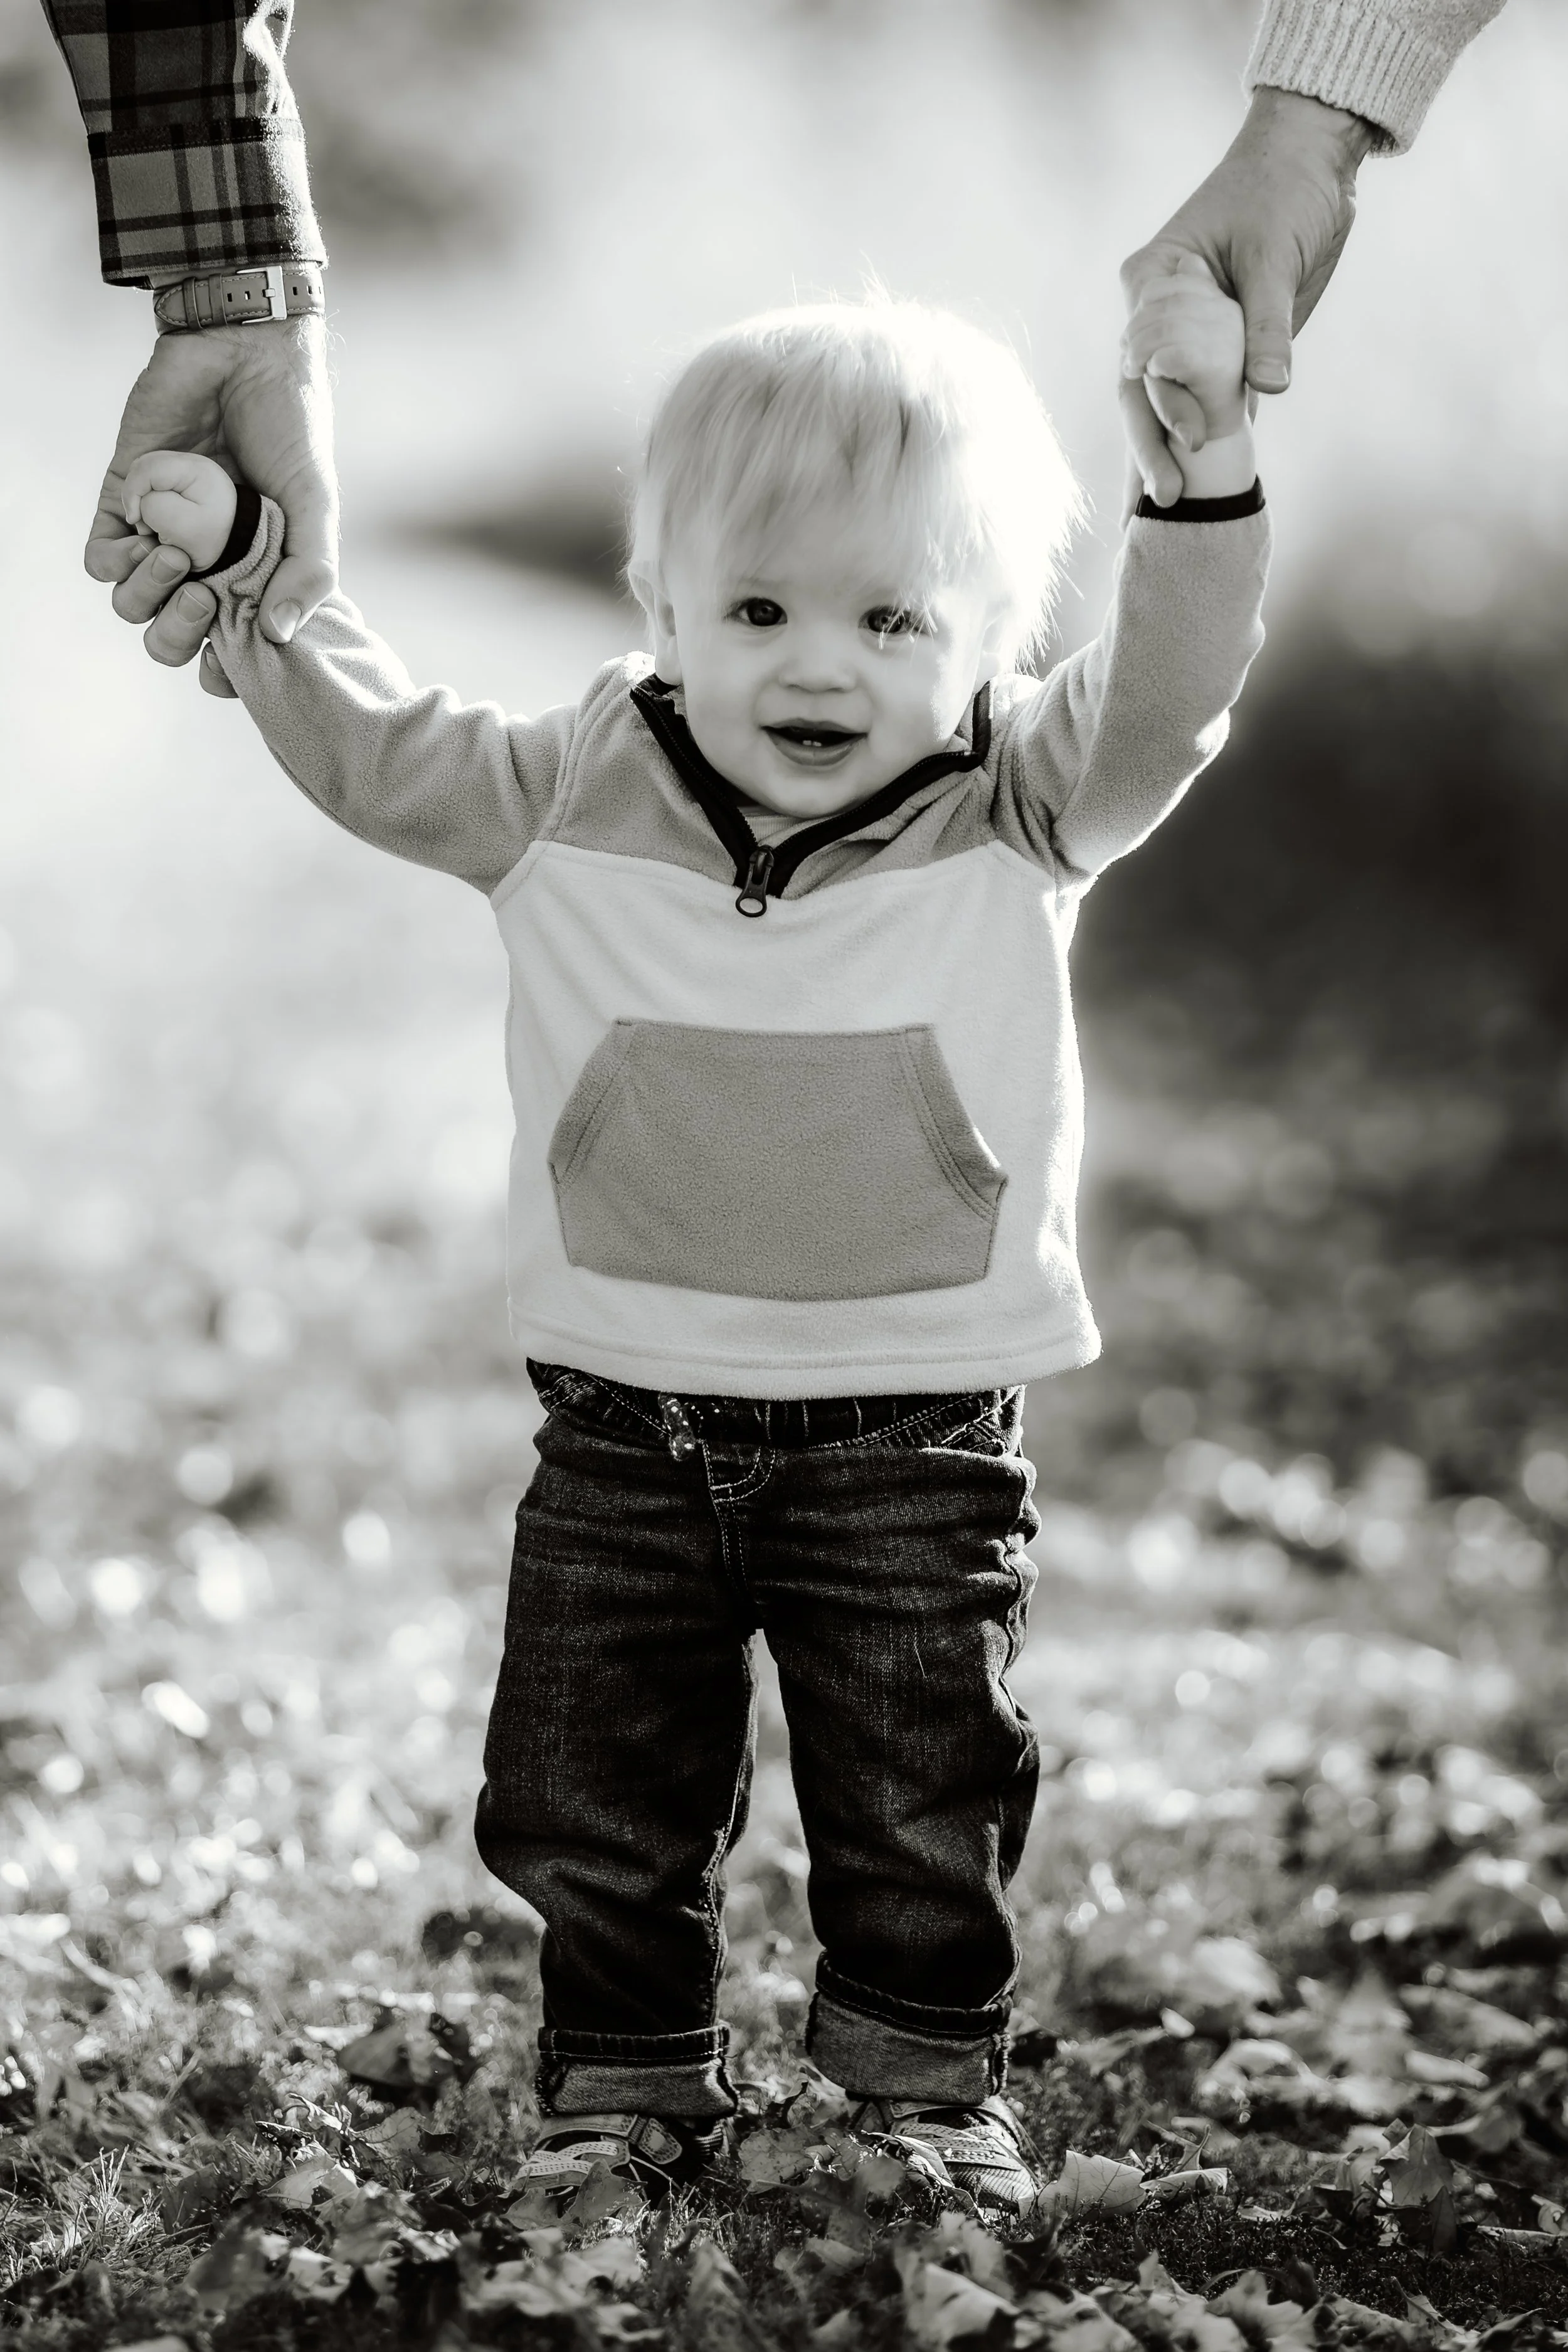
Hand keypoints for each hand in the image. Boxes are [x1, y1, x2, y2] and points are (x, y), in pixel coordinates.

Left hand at [86, 314, 335, 695]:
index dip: (226, 674)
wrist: (243, 350)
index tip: (234, 659)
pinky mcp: (123, 503)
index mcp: (253, 578)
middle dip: (179, 636)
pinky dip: (119, 557)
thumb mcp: (316, 506)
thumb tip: (283, 636)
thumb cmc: (290, 428)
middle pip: (169, 641)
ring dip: (149, 592)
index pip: (230, 653)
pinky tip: (147, 528)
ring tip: (176, 551)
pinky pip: (101, 561)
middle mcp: (204, 566)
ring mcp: (161, 536)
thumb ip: (310, 574)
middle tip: (204, 597)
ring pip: (131, 607)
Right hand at [1120, 87, 1374, 504]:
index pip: (1145, 355)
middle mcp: (1157, 315)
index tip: (1192, 440)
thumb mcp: (1275, 255)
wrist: (1311, 162)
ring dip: (1168, 455)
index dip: (1163, 403)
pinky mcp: (1220, 350)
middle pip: (1142, 391)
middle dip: (1151, 447)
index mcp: (1154, 282)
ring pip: (1167, 404)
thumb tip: (1269, 388)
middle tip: (1164, 500)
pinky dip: (1204, 443)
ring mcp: (1185, 337)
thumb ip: (1267, 325)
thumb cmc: (1283, 191)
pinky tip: (1197, 490)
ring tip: (1165, 511)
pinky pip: (1206, 401)